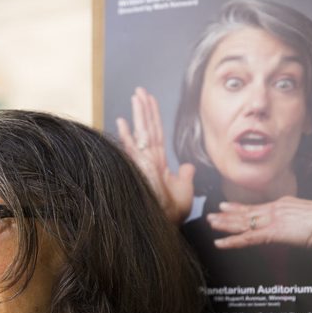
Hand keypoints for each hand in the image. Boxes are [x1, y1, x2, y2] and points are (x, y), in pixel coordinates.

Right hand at [117, 86, 194, 224]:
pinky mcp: (139, 170)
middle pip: (147, 128)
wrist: (167, 223)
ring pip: (142, 133)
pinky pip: (132, 149)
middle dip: (144, 108)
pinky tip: (122, 120)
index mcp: (158, 162)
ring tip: (136, 95)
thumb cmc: (173, 212)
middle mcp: (149, 160)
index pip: (156, 133)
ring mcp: (143, 164)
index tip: (150, 99)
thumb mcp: (185, 189)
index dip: (153, 115)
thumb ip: (185, 175)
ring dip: (139, 114)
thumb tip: (189, 164)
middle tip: (140, 90)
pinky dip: (127, 135)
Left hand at [207, 196, 311, 284]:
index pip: (258, 206)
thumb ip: (299, 219)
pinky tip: (220, 243)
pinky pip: (247, 238)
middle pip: (246, 212)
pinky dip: (231, 241)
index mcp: (284, 204)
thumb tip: (296, 224)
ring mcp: (272, 220)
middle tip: (212, 212)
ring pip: (243, 223)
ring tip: (211, 223)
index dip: (241, 207)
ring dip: (225, 224)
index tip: (228, 205)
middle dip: (228, 213)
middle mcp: (275, 209)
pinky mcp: (272, 233)